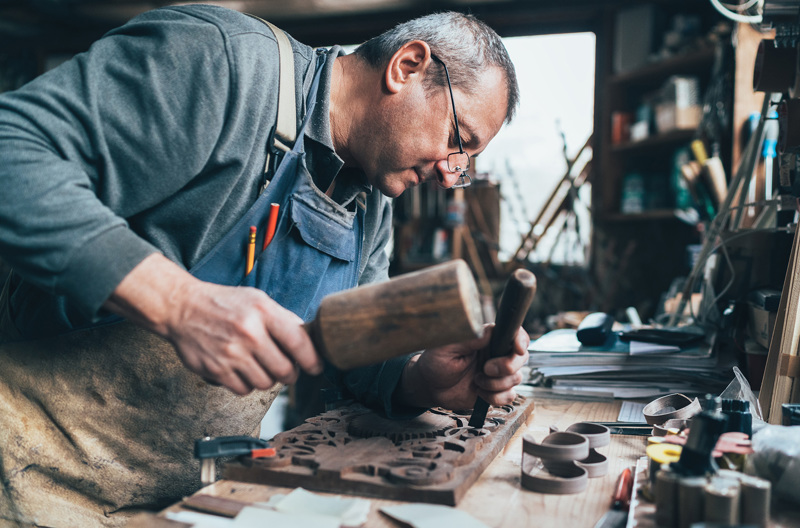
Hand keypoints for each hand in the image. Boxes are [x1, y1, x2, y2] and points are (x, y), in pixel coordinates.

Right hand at [105, 254, 322, 394]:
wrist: (182, 307)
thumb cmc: (225, 304)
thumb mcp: (257, 299)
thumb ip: (283, 318)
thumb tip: (309, 338)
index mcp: (263, 311)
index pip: (299, 342)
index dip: (312, 360)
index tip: (316, 367)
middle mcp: (249, 332)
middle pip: (284, 370)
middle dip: (289, 374)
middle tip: (286, 369)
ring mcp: (231, 353)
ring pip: (265, 383)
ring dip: (267, 379)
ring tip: (260, 366)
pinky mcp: (216, 369)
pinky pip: (243, 389)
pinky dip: (246, 384)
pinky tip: (242, 370)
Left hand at [396, 323, 528, 410]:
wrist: (431, 387)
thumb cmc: (436, 362)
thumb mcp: (446, 347)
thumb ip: (467, 339)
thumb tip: (487, 333)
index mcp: (487, 339)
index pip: (513, 333)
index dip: (521, 340)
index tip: (517, 349)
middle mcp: (496, 354)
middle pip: (521, 357)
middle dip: (507, 366)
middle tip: (486, 368)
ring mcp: (498, 373)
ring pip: (516, 378)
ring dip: (496, 383)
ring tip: (476, 380)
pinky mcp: (496, 390)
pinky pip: (509, 395)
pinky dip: (495, 397)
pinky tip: (479, 393)